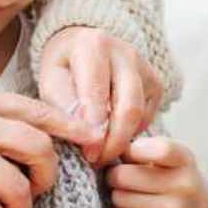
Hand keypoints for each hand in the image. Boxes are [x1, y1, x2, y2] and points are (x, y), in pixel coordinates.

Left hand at [38, 28, 162, 165]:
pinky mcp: (155, 83)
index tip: (88, 153)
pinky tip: (113, 139)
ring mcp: (144, 67)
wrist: (82, 47)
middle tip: (97, 161)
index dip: (94, 127)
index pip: (98, 92)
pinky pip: (148, 116)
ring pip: (141, 114)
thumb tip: (87, 132)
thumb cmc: (64, 69)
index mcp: (93, 46)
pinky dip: (132, 133)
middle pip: (128, 106)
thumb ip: (65, 105)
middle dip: (113, 141)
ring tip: (102, 156)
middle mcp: (125, 53)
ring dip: (122, 141)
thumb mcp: (52, 82)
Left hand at [106, 136, 207, 207]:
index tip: (126, 155)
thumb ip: (142, 149)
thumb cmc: (174, 189)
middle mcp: (185, 186)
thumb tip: (96, 144)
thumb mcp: (170, 165)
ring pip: (117, 199)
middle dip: (114, 179)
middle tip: (123, 182)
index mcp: (185, 161)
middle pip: (121, 176)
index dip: (133, 150)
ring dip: (115, 200)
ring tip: (133, 201)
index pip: (157, 148)